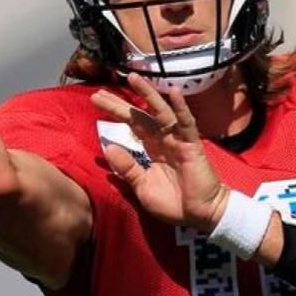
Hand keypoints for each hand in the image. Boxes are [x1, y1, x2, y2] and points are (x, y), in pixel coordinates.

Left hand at [92, 73, 230, 232]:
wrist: (199, 216)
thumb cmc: (173, 204)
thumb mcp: (143, 187)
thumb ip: (127, 168)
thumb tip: (108, 148)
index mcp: (152, 149)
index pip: (131, 125)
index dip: (116, 112)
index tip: (96, 100)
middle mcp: (164, 140)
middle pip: (141, 116)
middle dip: (121, 103)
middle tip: (99, 92)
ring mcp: (179, 141)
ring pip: (162, 113)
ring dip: (148, 95)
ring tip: (133, 78)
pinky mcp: (192, 146)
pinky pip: (186, 124)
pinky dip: (181, 108)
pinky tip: (174, 92)